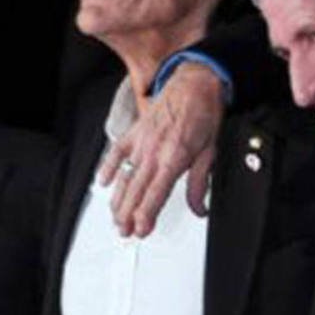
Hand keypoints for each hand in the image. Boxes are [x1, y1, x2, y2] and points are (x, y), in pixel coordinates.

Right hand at [98, 63, 224, 236]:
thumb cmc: (203, 113)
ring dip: (118, 199)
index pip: (156, 193)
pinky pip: (116, 152)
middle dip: (128, 214)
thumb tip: (199, 208)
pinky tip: (103, 182)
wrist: (194, 83)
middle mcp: (154, 150)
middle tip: (125, 231)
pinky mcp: (134, 132)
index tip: (141, 230)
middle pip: (135, 189)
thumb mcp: (211, 151)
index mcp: (174, 156)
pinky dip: (107, 168)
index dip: (146, 214)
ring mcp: (141, 141)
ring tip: (116, 217)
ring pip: (123, 176)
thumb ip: (201, 183)